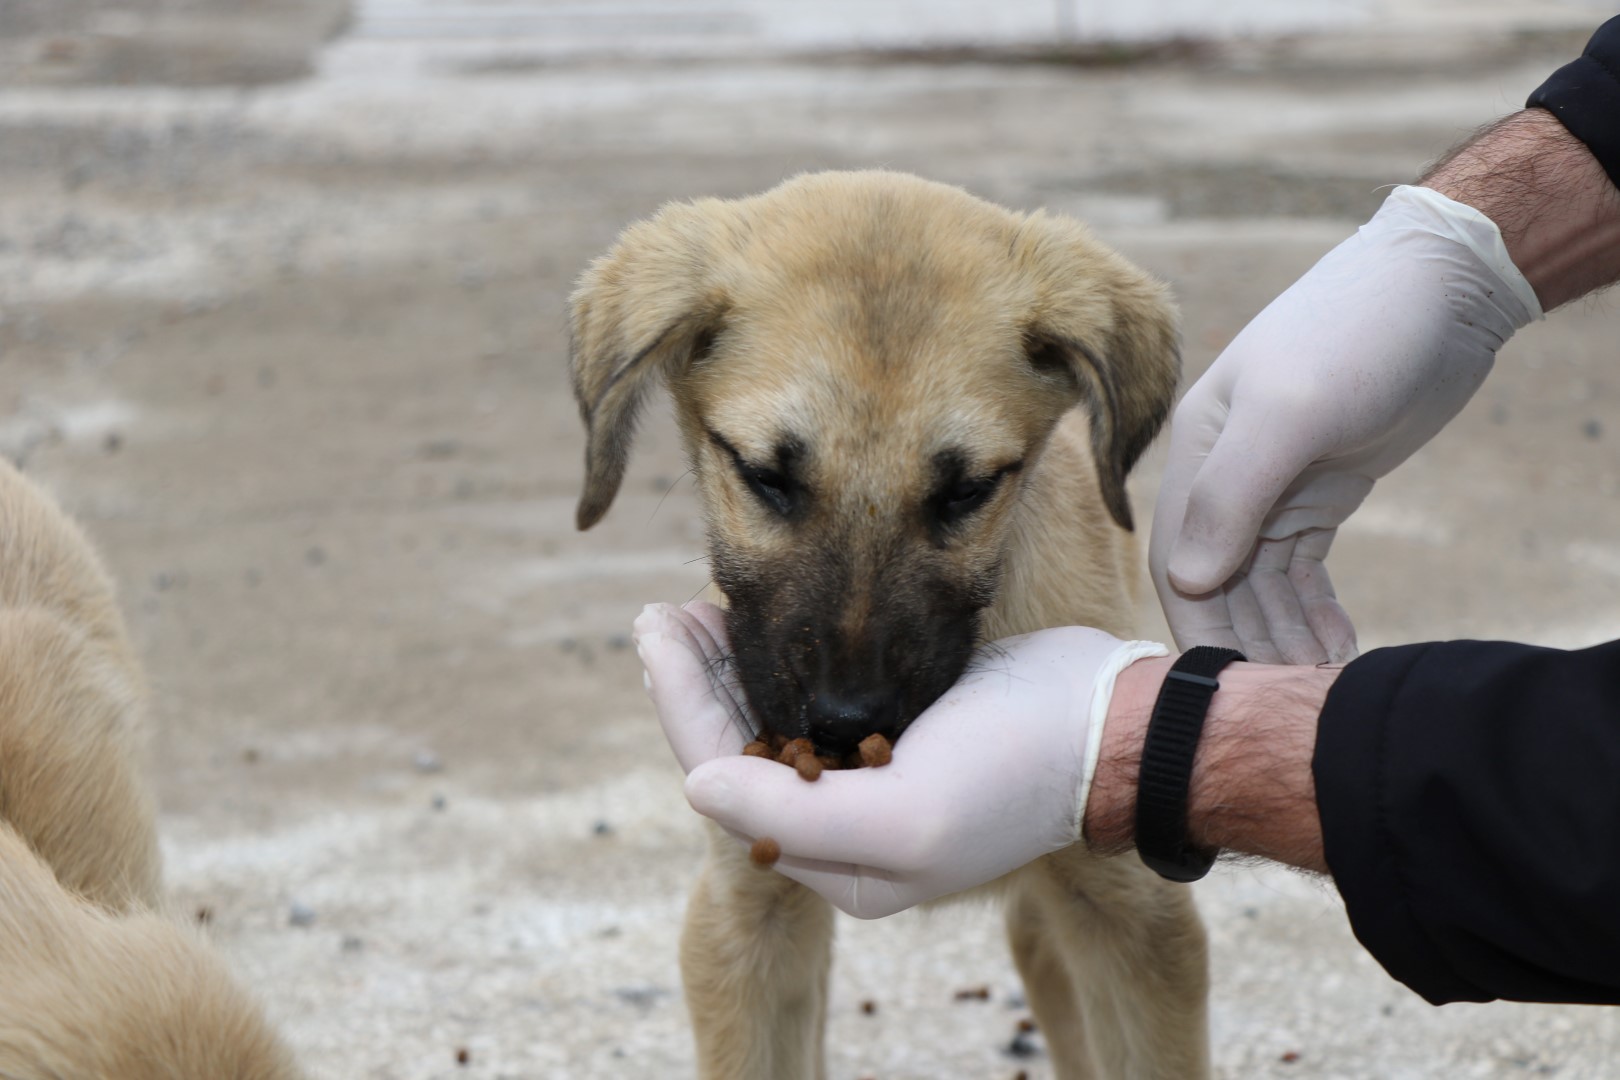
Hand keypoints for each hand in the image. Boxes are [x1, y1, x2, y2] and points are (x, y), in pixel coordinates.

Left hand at [633, 601, 1165, 918]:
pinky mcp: (897, 732)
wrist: (1112, 727)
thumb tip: (695, 789)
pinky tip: (754, 625)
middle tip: (659, 614)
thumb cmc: (1017, 767)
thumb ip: (795, 814)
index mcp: (840, 862)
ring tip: (688, 611)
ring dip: (728, 668)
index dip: (682, 704)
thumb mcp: (907, 812)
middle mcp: (845, 828)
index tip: (651, 631)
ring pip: (771, 721)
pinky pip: (811, 699)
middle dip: (695, 682)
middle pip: (740, 750)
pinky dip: (776, 662)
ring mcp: (870, 778)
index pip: (727, 780)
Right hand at [1151, 185, 1541, 663]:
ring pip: (1261, 583)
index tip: (1229, 685)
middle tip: (1285, 699)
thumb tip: (1185, 581)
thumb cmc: (1357, 335)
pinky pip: (1301, 571)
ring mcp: (1273, 485)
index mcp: (1198, 451)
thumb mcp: (1291, 412)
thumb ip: (1231, 495)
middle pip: (1218, 580)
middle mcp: (1225, 473)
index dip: (1200, 625)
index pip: (1179, 557)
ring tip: (1319, 685)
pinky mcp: (1318, 493)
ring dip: (1284, 635)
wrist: (1440, 288)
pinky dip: (1313, 612)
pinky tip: (1337, 648)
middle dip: (1246, 641)